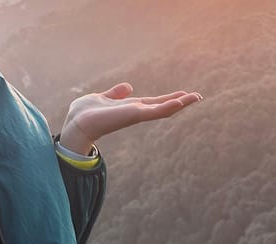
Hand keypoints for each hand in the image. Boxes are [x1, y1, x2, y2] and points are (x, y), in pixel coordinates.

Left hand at [60, 83, 202, 154]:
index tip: (184, 94)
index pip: (154, 102)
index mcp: (130, 107)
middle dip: (180, 101)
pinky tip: (180, 102)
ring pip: (163, 109)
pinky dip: (167, 107)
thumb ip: (115, 93)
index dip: (169, 98)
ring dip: (180, 103)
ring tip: (195, 97)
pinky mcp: (133, 116)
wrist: (77, 123)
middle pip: (163, 106)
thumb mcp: (102, 97)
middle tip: (198, 96)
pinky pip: (155, 112)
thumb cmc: (85, 113)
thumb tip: (128, 87)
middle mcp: (135, 112)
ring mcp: (136, 115)